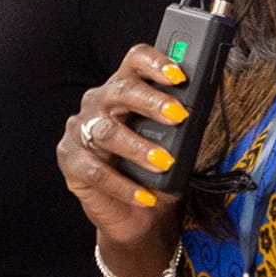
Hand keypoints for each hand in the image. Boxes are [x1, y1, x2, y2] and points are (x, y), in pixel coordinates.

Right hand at [59, 46, 192, 250]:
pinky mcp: (71, 162)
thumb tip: (205, 102)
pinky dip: (124, 186)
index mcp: (123, 89)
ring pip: (107, 132)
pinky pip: (96, 172)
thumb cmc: (154, 172)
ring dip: (139, 147)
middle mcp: (98, 104)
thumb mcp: (174, 144)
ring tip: (164, 162)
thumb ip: (182, 121)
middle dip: (151, 102)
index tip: (179, 76)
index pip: (135, 61)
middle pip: (121, 90)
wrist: (136, 215)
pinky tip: (145, 195)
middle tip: (178, 116)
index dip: (155, 63)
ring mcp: (80, 131)